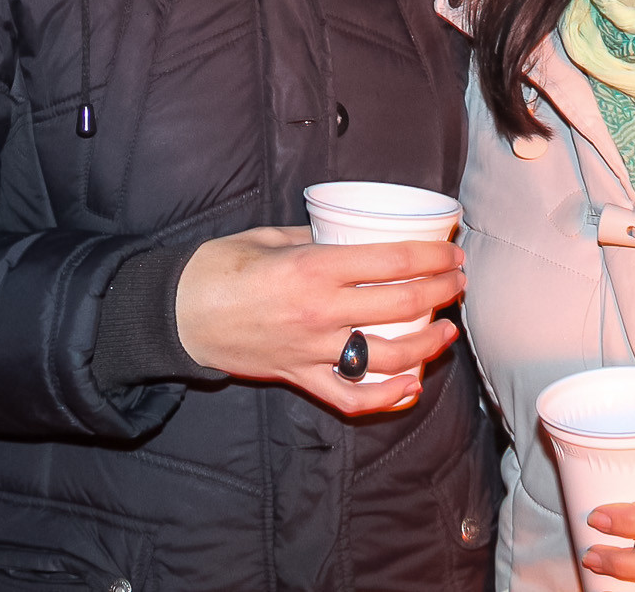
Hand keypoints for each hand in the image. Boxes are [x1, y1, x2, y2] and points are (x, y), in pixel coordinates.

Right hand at [174, 226, 464, 414]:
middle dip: (441, 291)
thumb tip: (353, 236)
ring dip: (427, 344)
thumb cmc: (218, 267)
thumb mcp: (269, 237)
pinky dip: (387, 396)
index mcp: (312, 268)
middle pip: (401, 304)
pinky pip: (352, 397)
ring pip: (388, 355)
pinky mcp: (299, 378)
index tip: (451, 250)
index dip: (432, 254)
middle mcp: (319, 312)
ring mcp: (311, 351)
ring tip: (445, 331)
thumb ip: (315, 238)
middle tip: (457, 281)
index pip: (391, 261)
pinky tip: (411, 384)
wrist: (177, 315)